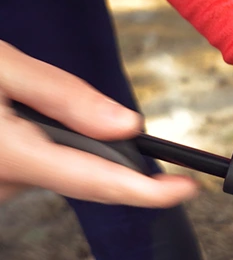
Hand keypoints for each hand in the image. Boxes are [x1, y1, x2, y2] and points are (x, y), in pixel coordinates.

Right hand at [0, 41, 197, 206]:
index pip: (100, 182)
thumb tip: (126, 124)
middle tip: (73, 103)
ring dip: (65, 140)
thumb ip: (65, 96)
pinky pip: (37, 167)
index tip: (187, 189)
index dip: (151, 192)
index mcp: (13, 157)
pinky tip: (20, 117)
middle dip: (101, 146)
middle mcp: (6, 183)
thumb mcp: (1, 67)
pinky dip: (45, 145)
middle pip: (84, 175)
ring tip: (25, 99)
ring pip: (60, 169)